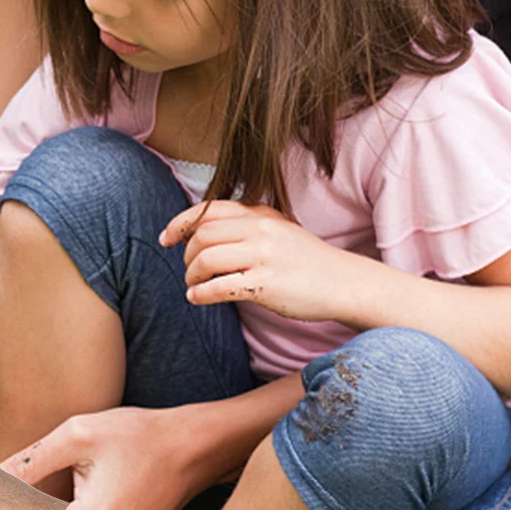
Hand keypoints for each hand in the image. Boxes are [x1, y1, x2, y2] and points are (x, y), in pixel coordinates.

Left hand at [159, 199, 362, 321]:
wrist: (345, 282)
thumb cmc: (307, 261)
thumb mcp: (278, 230)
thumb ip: (247, 225)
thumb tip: (205, 231)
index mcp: (260, 214)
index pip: (208, 210)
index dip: (180, 223)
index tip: (166, 238)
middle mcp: (261, 231)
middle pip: (202, 235)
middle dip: (186, 254)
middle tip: (187, 269)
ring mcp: (264, 257)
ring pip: (207, 260)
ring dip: (191, 275)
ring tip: (192, 286)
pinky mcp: (267, 285)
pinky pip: (220, 288)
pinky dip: (201, 294)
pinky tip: (198, 299)